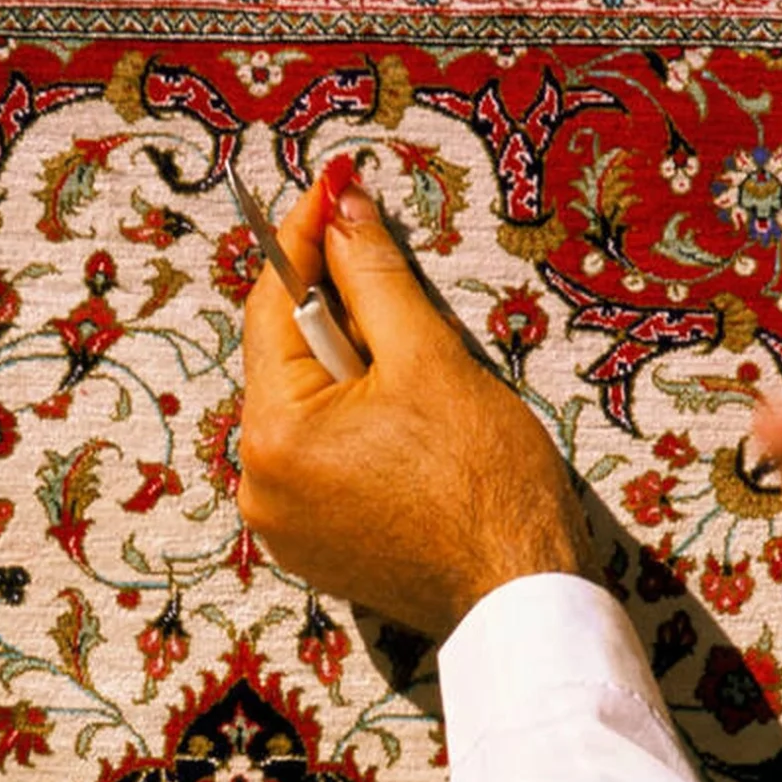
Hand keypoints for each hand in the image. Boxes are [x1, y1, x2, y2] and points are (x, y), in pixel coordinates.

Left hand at [237, 181, 586, 638]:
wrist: (521, 596)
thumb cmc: (487, 482)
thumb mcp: (431, 357)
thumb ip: (375, 274)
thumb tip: (341, 206)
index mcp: (274, 432)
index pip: (274, 303)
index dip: (304, 236)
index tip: (333, 185)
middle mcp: (260, 483)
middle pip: (289, 358)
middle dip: (340, 310)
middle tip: (388, 268)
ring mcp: (284, 523)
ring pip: (309, 408)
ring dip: (354, 371)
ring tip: (419, 369)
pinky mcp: (315, 548)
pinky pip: (322, 459)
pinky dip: (356, 426)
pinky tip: (411, 426)